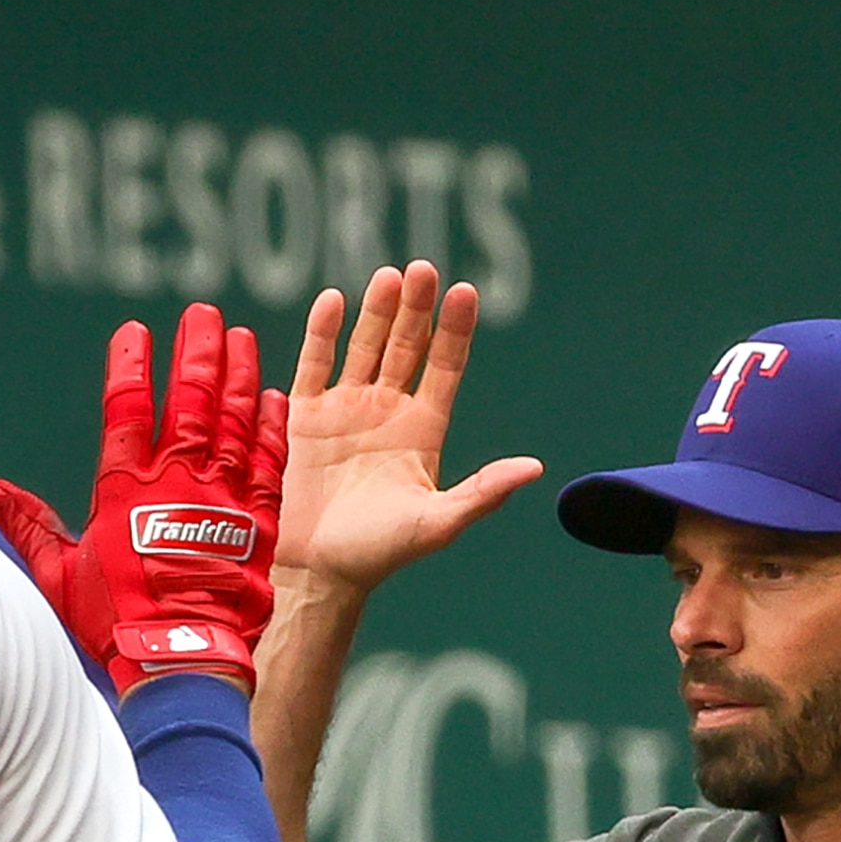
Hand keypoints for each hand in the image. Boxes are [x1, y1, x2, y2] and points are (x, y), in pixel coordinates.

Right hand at [0, 301, 288, 696]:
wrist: (179, 658)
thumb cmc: (115, 621)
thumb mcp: (60, 575)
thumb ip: (30, 527)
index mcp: (125, 489)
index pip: (126, 409)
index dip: (130, 367)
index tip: (133, 333)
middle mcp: (177, 481)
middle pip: (190, 399)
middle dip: (196, 351)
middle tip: (203, 315)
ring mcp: (222, 497)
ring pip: (234, 419)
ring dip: (238, 374)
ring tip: (240, 338)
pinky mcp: (259, 521)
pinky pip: (268, 462)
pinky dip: (270, 427)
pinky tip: (273, 397)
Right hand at [275, 262, 543, 599]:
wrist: (316, 572)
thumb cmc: (379, 553)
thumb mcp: (438, 523)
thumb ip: (483, 492)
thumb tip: (535, 468)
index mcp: (423, 430)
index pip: (445, 366)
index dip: (456, 330)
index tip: (465, 292)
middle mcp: (387, 412)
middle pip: (407, 346)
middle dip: (416, 308)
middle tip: (423, 269)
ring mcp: (345, 410)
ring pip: (364, 346)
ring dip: (376, 311)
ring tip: (389, 275)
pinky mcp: (305, 417)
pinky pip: (314, 364)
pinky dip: (322, 332)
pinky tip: (334, 300)